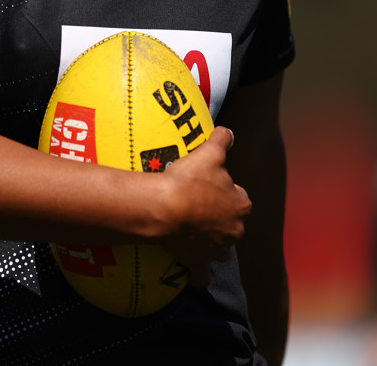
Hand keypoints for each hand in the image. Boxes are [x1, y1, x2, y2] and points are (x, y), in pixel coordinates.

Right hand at [160, 127, 251, 285]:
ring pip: (221, 248)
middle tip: (199, 206)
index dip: (227, 192)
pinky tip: (193, 272)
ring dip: (212, 242)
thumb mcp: (209, 152)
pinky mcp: (199, 263)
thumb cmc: (190, 180)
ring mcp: (217, 250)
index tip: (211, 186)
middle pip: (231, 224)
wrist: (166, 208)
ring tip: (194, 231)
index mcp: (240, 206)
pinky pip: (203, 275)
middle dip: (221, 218)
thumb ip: (223, 139)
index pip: (240, 198)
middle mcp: (234, 230)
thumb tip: (229, 131)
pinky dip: (199, 274)